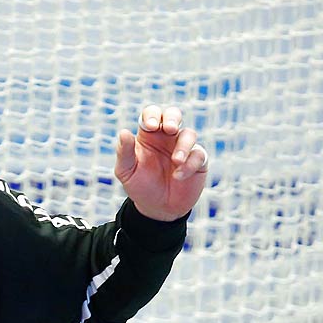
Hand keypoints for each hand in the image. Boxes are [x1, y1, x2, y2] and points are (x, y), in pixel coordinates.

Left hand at [115, 103, 208, 221]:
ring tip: (176, 161)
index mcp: (149, 134)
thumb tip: (124, 132)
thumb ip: (124, 152)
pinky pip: (199, 155)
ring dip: (183, 145)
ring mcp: (184, 147)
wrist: (157, 209)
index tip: (150, 126)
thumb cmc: (140, 186)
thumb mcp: (126, 171)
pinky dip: (190, 164)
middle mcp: (167, 137)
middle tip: (170, 129)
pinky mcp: (198, 161)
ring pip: (189, 134)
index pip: (151, 114)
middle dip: (173, 117)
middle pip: (173, 114)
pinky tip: (178, 176)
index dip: (152, 115)